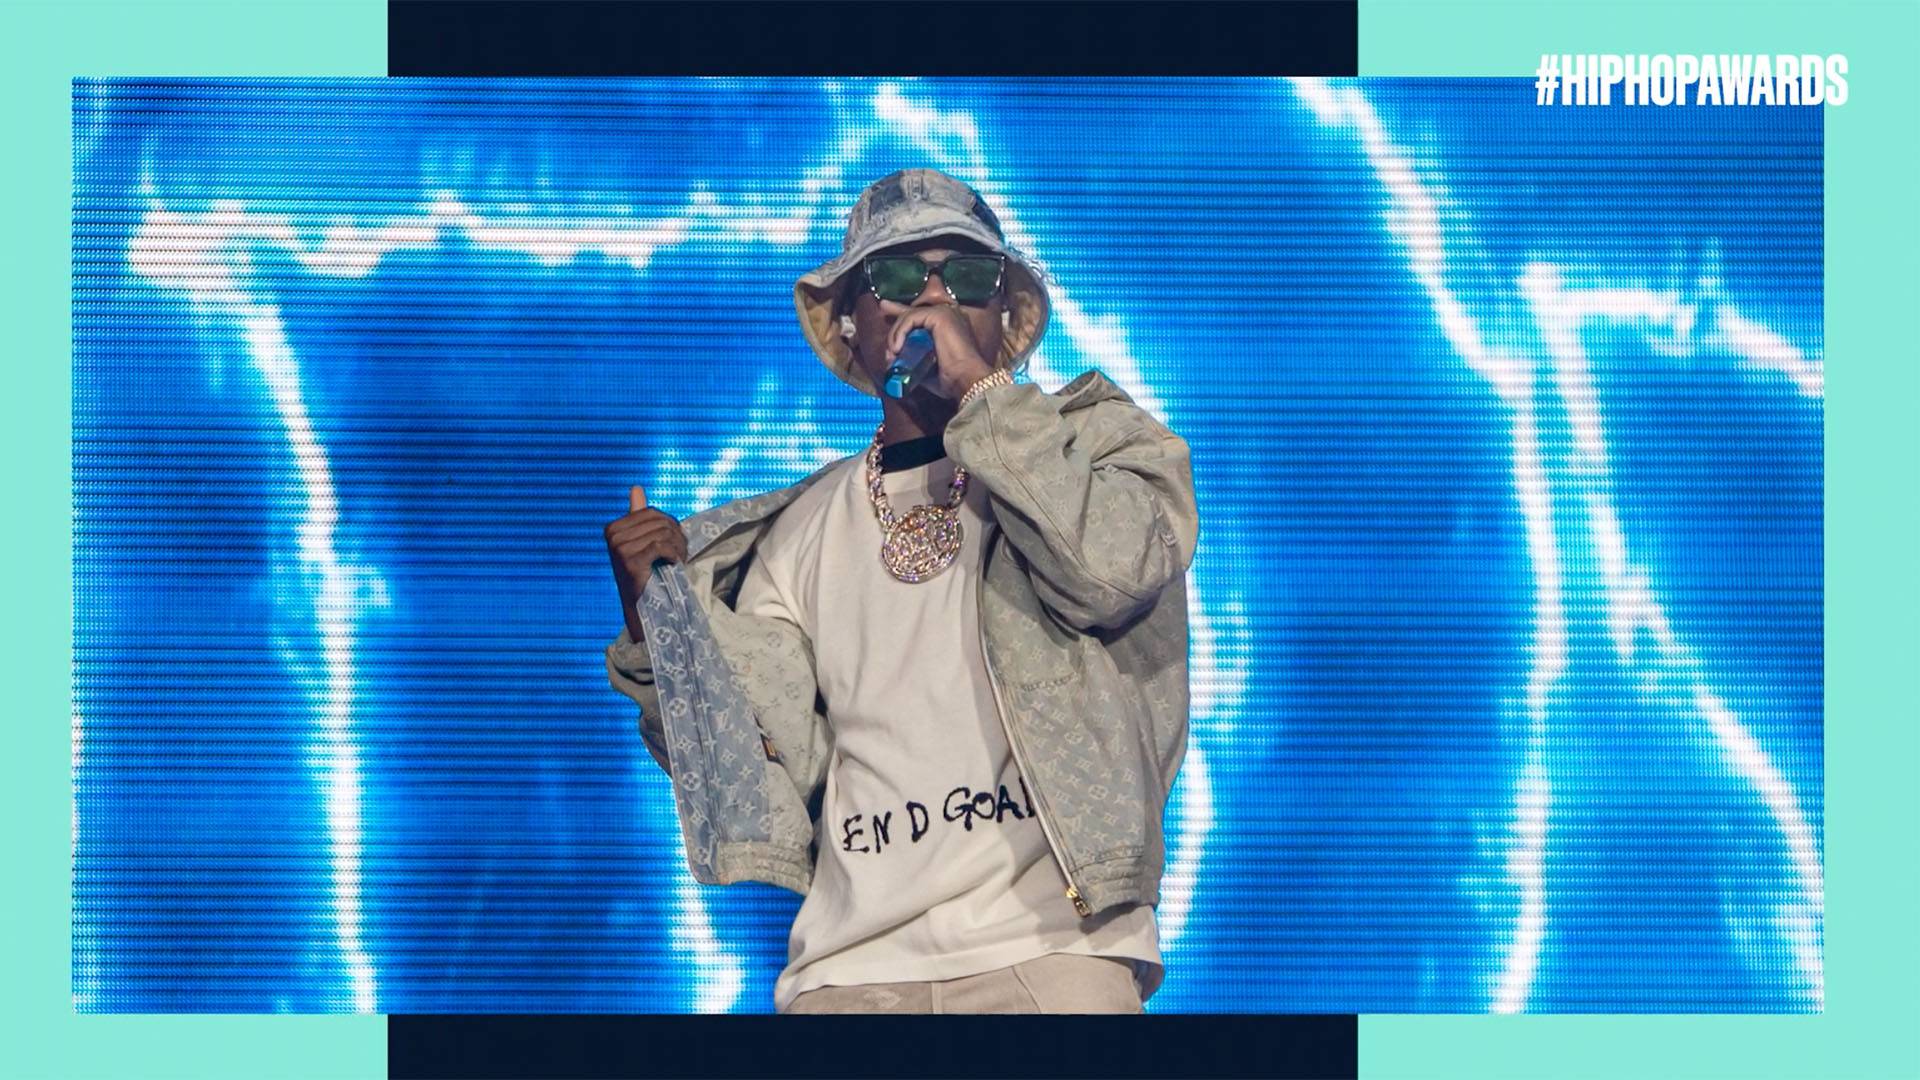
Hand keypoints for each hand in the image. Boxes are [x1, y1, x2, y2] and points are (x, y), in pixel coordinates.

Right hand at [604, 484, 688, 641]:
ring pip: (662, 533)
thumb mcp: (641, 540)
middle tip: (680, 553)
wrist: (643, 605)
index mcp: (613, 527)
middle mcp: (612, 535)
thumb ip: (638, 514)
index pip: (651, 513)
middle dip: (676, 536)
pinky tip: (673, 564)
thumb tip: (636, 487)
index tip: (674, 543)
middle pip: (658, 521)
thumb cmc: (646, 572)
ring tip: (677, 560)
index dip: (669, 526)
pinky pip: (661, 545)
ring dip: (677, 547)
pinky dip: (673, 554)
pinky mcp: (629, 560)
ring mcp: (619, 548)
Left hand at [883, 305, 996, 399]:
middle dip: (895, 321)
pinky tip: (897, 348)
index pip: (923, 315)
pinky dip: (900, 332)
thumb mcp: (928, 367)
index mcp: (950, 325)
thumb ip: (912, 360)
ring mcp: (945, 312)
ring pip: (909, 316)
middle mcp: (950, 314)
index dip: (902, 311)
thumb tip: (892, 360)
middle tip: (886, 334)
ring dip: (896, 335)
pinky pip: (910, 318)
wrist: (967, 380)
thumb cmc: (952, 380)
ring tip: (893, 355)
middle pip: (914, 312)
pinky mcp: (939, 315)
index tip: (885, 306)